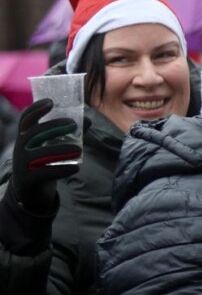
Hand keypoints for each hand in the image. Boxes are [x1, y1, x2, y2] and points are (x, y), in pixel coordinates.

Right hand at [5, 98, 80, 213]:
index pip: (26, 119)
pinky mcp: (28, 179)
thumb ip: (69, 134)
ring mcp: (22, 164)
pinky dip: (61, 170)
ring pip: (39, 154)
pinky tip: (75, 168)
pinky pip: (44, 173)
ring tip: (78, 150)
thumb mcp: (51, 147)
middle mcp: (20, 148)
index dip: (36, 109)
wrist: (30, 192)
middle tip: (73, 124)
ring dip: (60, 150)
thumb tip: (88, 120)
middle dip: (53, 127)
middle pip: (34, 133)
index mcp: (25, 137)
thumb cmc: (43, 163)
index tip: (51, 102)